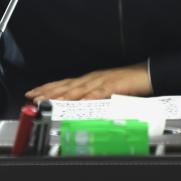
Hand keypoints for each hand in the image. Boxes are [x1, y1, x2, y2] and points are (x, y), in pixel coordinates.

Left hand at [25, 64, 151, 102]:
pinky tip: (77, 101)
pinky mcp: (113, 85)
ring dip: (62, 94)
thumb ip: (92, 98)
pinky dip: (86, 97)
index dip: (47, 88)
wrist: (147, 74)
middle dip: (48, 91)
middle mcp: (92, 78)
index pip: (64, 84)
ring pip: (78, 88)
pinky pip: (97, 92)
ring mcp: (102, 81)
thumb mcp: (106, 91)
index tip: (33, 93)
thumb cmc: (128, 83)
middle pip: (66, 85)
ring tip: (49, 100)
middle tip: (33, 97)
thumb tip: (78, 107)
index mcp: (89, 80)